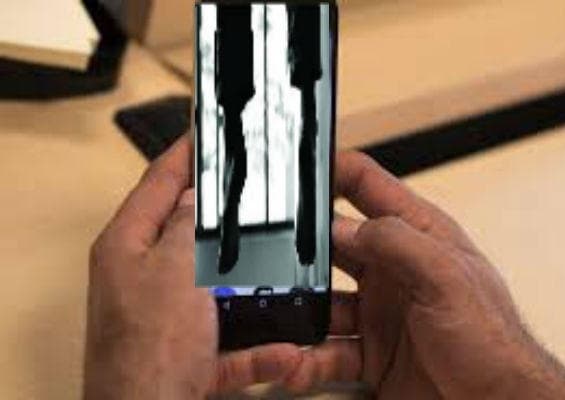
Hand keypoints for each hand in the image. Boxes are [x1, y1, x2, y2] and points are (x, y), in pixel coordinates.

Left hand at [83, 136, 300, 398]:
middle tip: (254, 195)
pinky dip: (258, 346)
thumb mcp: (174, 272)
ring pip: (216, 285)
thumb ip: (187, 228)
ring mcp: (166, 316)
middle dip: (225, 218)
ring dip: (248, 283)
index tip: (206, 132)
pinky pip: (231, 339)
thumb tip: (196, 199)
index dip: (185, 153)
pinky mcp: (188, 351)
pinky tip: (284, 350)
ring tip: (279, 265)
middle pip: (189, 233)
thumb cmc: (148, 353)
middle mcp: (143, 279)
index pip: (159, 183)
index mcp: (127, 248)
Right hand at [283, 151, 564, 398]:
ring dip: (299, 313)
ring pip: (323, 303)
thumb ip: (399, 243)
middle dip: (302, 250)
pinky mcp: (371, 353)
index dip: (333, 170)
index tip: (297, 169)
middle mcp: (394, 270)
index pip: (368, 187)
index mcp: (419, 237)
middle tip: (273, 255)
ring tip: (281, 321)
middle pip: (334, 244)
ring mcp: (380, 312)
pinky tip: (297, 364)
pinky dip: (307, 360)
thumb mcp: (449, 280)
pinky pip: (327, 351)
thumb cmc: (495, 344)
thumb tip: (346, 226)